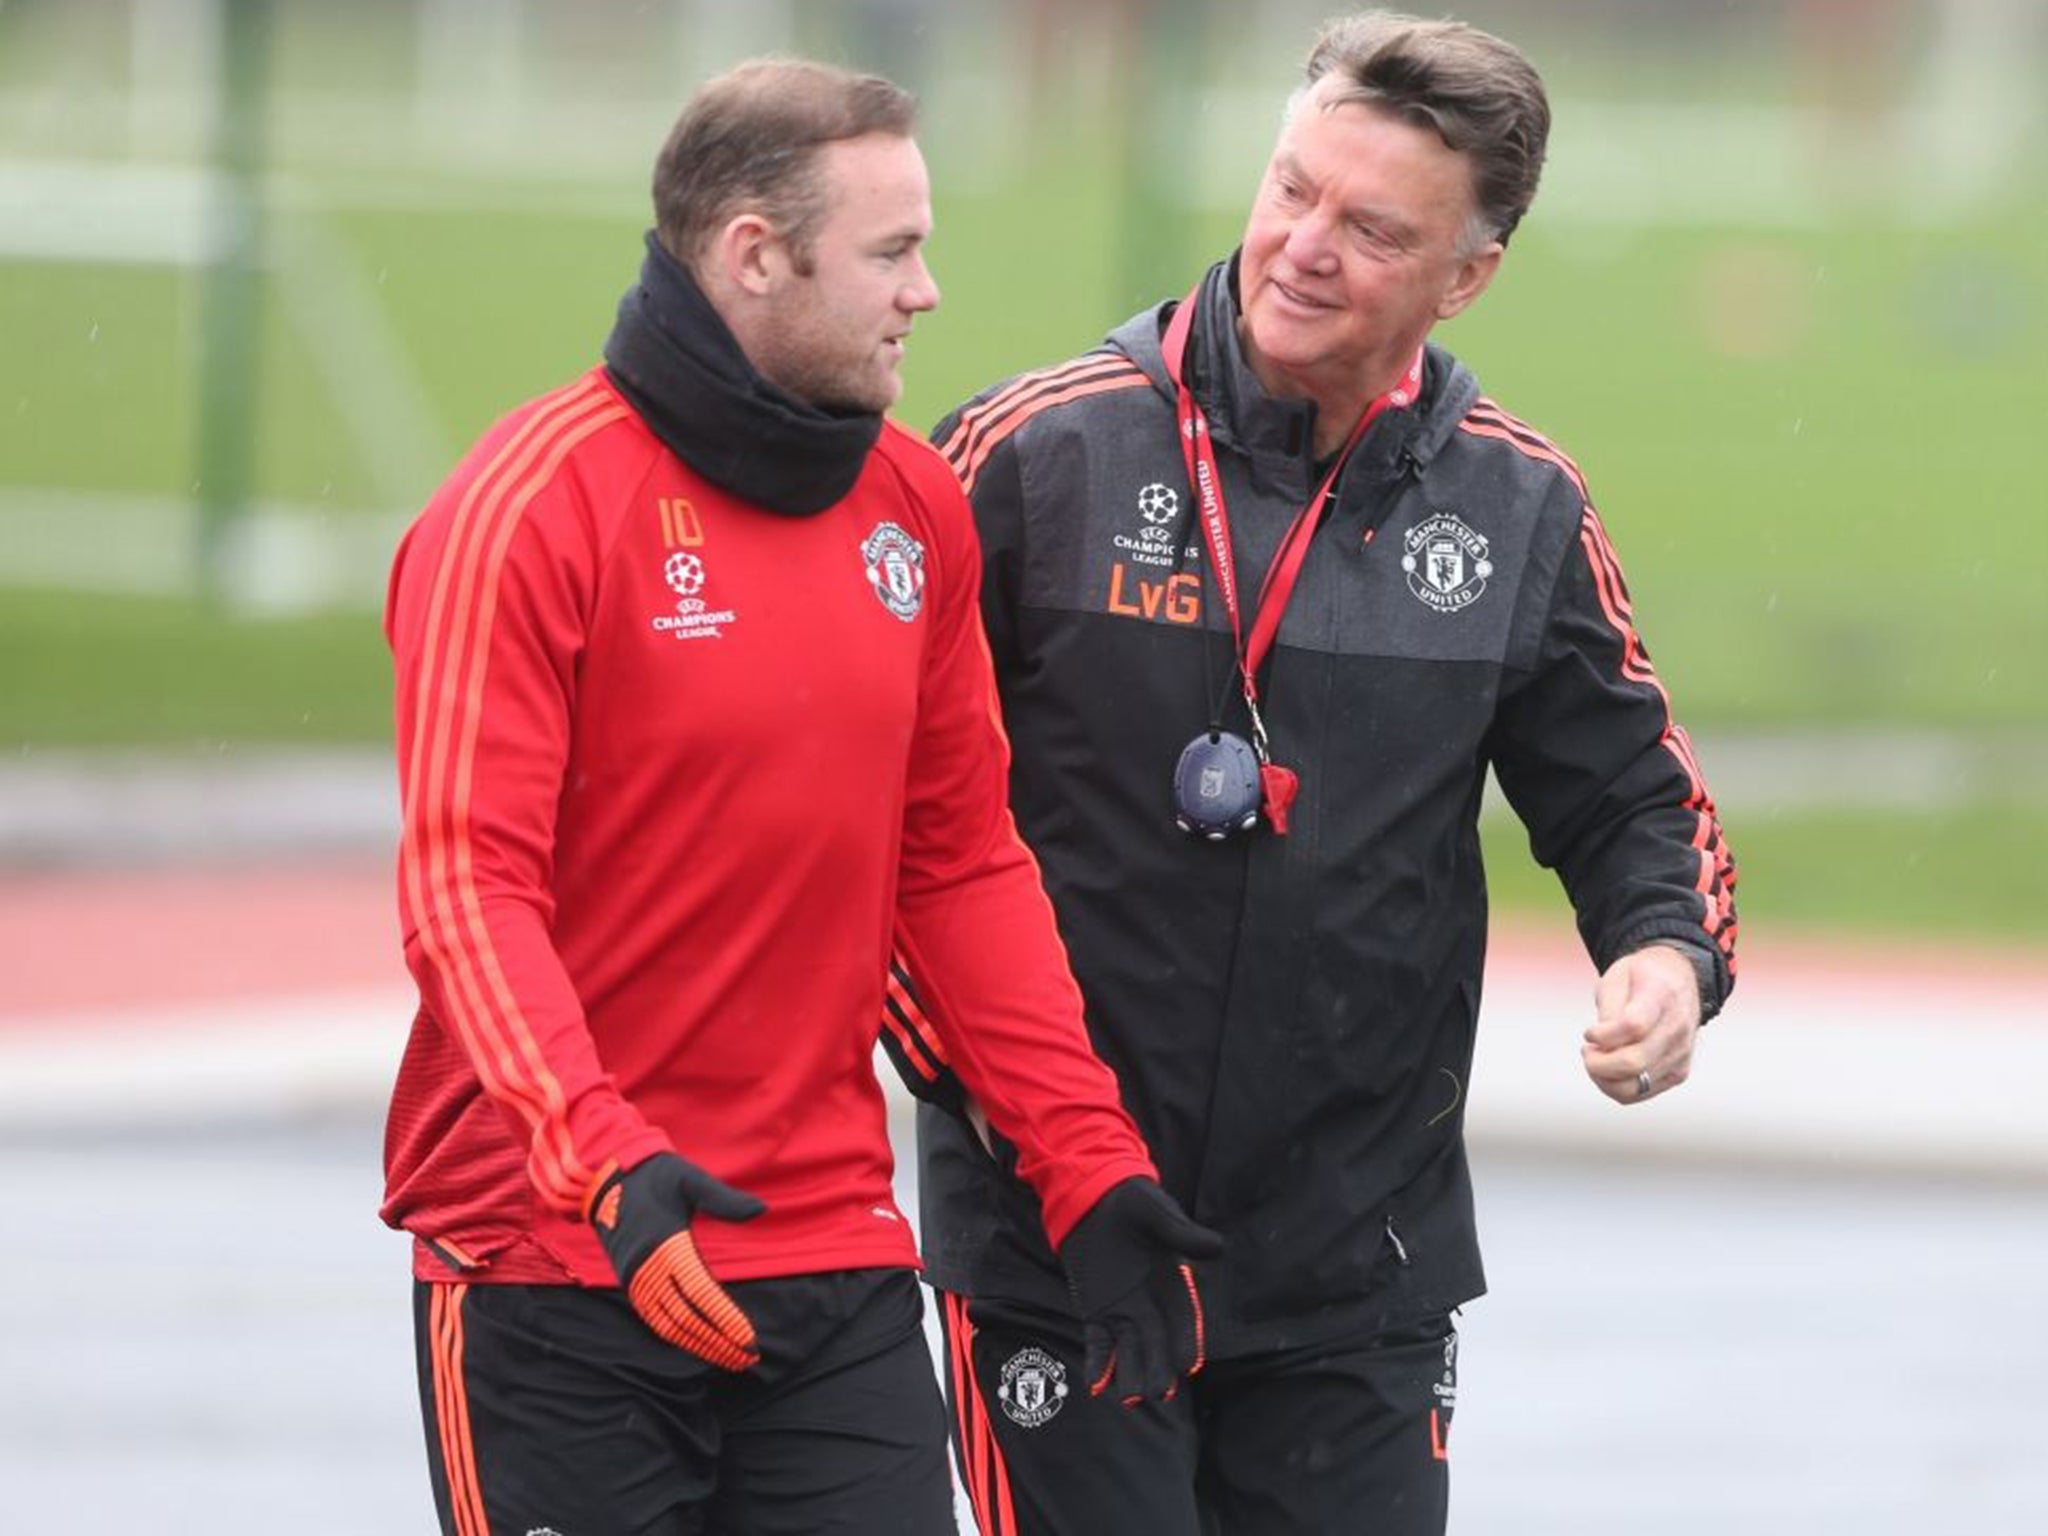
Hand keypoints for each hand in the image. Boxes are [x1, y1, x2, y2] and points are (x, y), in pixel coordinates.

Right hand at [584, 1152, 766, 1369]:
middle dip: (717, 1341)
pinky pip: (653, 1318)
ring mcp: (635, 1278)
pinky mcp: (630, 1281)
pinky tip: (700, 1344)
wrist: (606, 1175)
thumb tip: (762, 1208)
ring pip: (668, 1325)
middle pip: (685, 1318)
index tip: (748, 1337)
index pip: (700, 1292)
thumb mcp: (690, 1179)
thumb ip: (724, 1198)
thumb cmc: (657, 1176)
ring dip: (699, 1345)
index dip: (724, 1318)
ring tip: (730, 1358)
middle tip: (748, 1358)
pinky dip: (676, 1337)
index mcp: (666, 1244)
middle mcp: (647, 1267)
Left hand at [1056, 1177, 1223, 1403]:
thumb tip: (1217, 1247)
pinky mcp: (1095, 1311)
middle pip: (1157, 1343)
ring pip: (1129, 1350)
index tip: (1188, 1365)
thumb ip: (1181, 1232)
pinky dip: (1097, 1362)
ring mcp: (1122, 1311)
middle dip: (1158, 1368)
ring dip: (1129, 1373)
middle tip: (1158, 1393)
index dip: (1186, 1341)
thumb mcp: (1157, 1212)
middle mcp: (1150, 1304)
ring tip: (1130, 1398)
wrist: (1094, 1197)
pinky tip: (1095, 1384)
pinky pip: (1097, 1342)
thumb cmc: (1133, 1202)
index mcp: (1172, 1283)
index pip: (1183, 1319)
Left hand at [1582, 944, 1701, 1105]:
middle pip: (1634, 1061)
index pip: (1633, 1025)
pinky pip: (1641, 1093)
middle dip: (1597, 1063)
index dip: (1603, 1035)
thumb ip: (1609, 1009)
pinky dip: (1617, 1086)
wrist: (1678, 979)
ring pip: (1635, 1086)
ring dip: (1604, 1078)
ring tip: (1597, 1059)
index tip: (1590, 1033)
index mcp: (1661, 996)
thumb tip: (1602, 1043)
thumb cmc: (1642, 977)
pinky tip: (1610, 1068)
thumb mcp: (1617, 976)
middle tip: (1587, 1050)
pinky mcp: (1678, 1072)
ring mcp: (1680, 1053)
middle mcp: (1676, 1028)